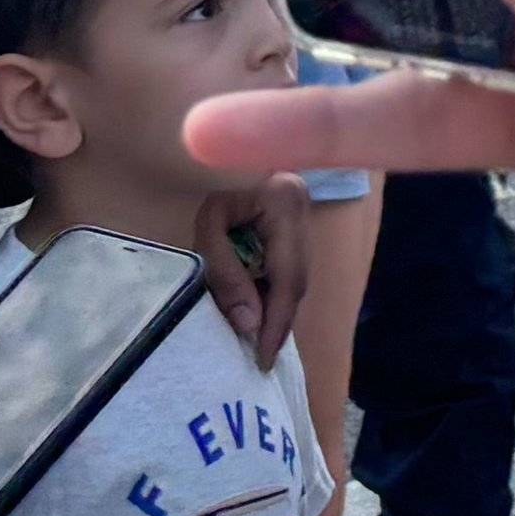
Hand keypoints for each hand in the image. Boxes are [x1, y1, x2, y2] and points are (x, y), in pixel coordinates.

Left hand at [190, 174, 315, 369]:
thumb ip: (226, 273)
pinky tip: (259, 316)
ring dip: (276, 313)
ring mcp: (305, 219)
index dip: (276, 320)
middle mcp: (305, 210)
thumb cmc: (209, 187)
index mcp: (287, 201)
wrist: (216, 156)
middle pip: (297, 282)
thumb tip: (248, 323)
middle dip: (278, 323)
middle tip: (260, 359)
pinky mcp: (296, 229)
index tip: (262, 357)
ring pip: (296, 280)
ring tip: (258, 344)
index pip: (288, 275)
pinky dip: (273, 297)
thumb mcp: (209, 226)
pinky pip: (288, 272)